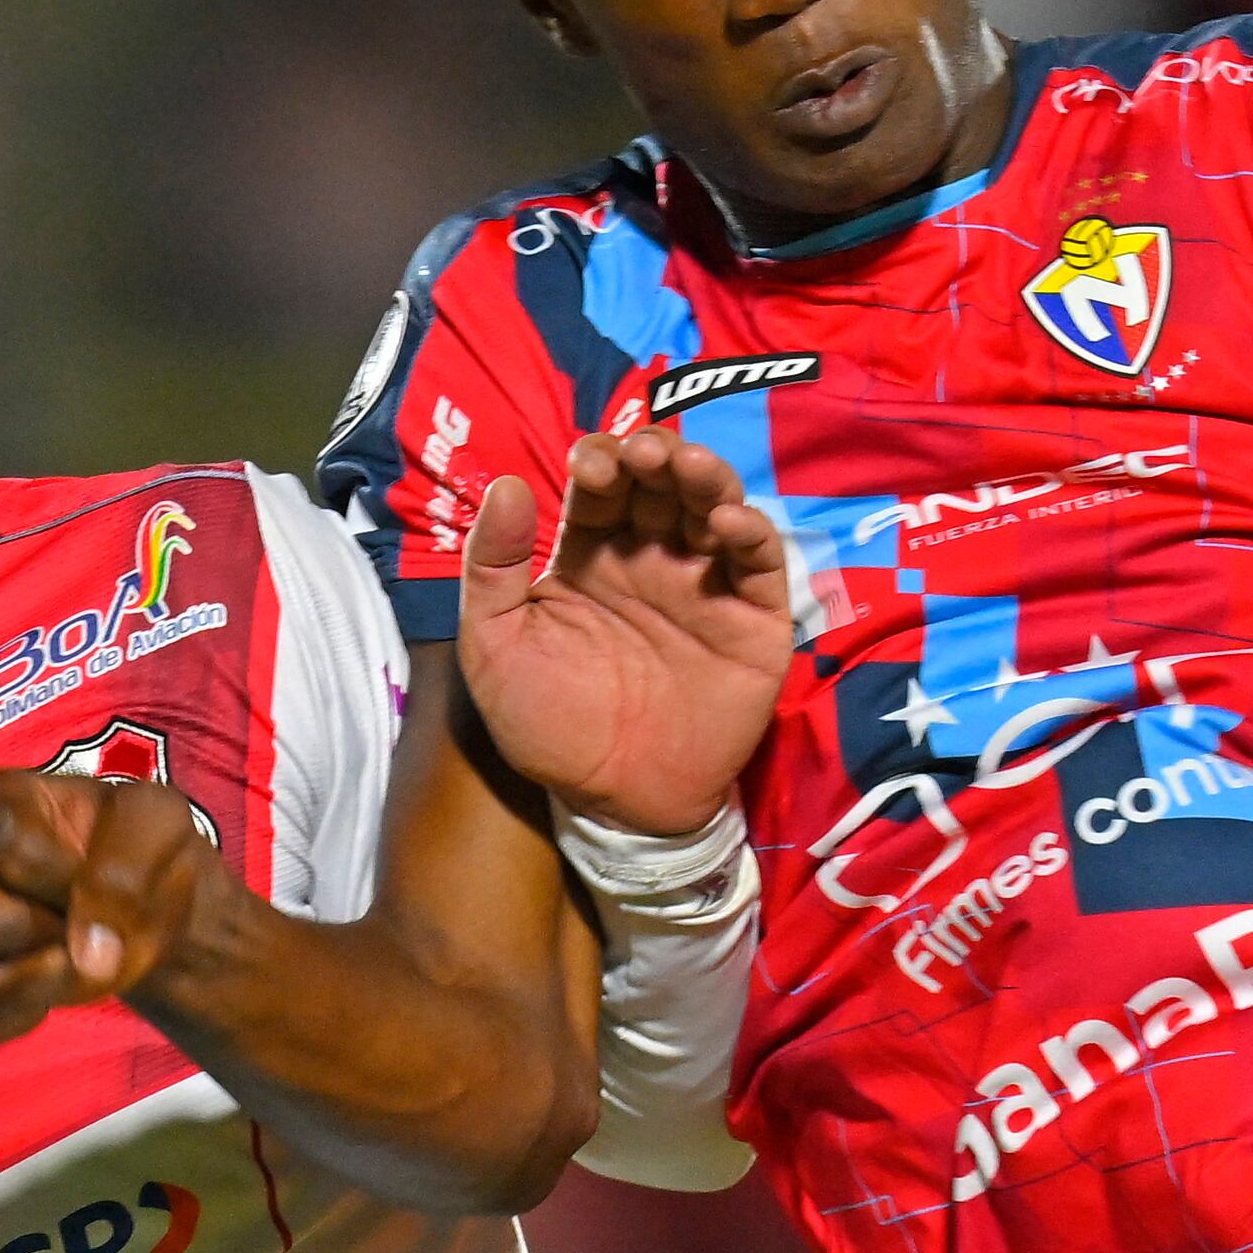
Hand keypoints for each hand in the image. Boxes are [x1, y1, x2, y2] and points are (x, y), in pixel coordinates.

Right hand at [0, 769, 230, 1050]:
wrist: (139, 907)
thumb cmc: (140, 855)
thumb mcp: (160, 827)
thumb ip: (127, 869)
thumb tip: (86, 953)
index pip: (12, 851)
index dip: (69, 883)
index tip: (102, 876)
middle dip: (54, 940)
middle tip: (84, 928)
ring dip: (46, 986)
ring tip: (72, 959)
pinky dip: (16, 1023)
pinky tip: (43, 996)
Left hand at [455, 428, 790, 832]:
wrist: (613, 800)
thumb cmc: (548, 724)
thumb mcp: (495, 648)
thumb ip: (492, 568)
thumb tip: (504, 483)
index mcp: (591, 555)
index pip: (602, 487)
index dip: (600, 463)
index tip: (590, 465)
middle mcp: (651, 558)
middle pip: (662, 483)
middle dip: (656, 455)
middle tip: (644, 451)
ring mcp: (705, 584)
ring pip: (714, 506)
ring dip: (706, 476)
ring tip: (688, 465)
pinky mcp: (752, 619)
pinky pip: (761, 563)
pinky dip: (750, 532)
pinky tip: (726, 523)